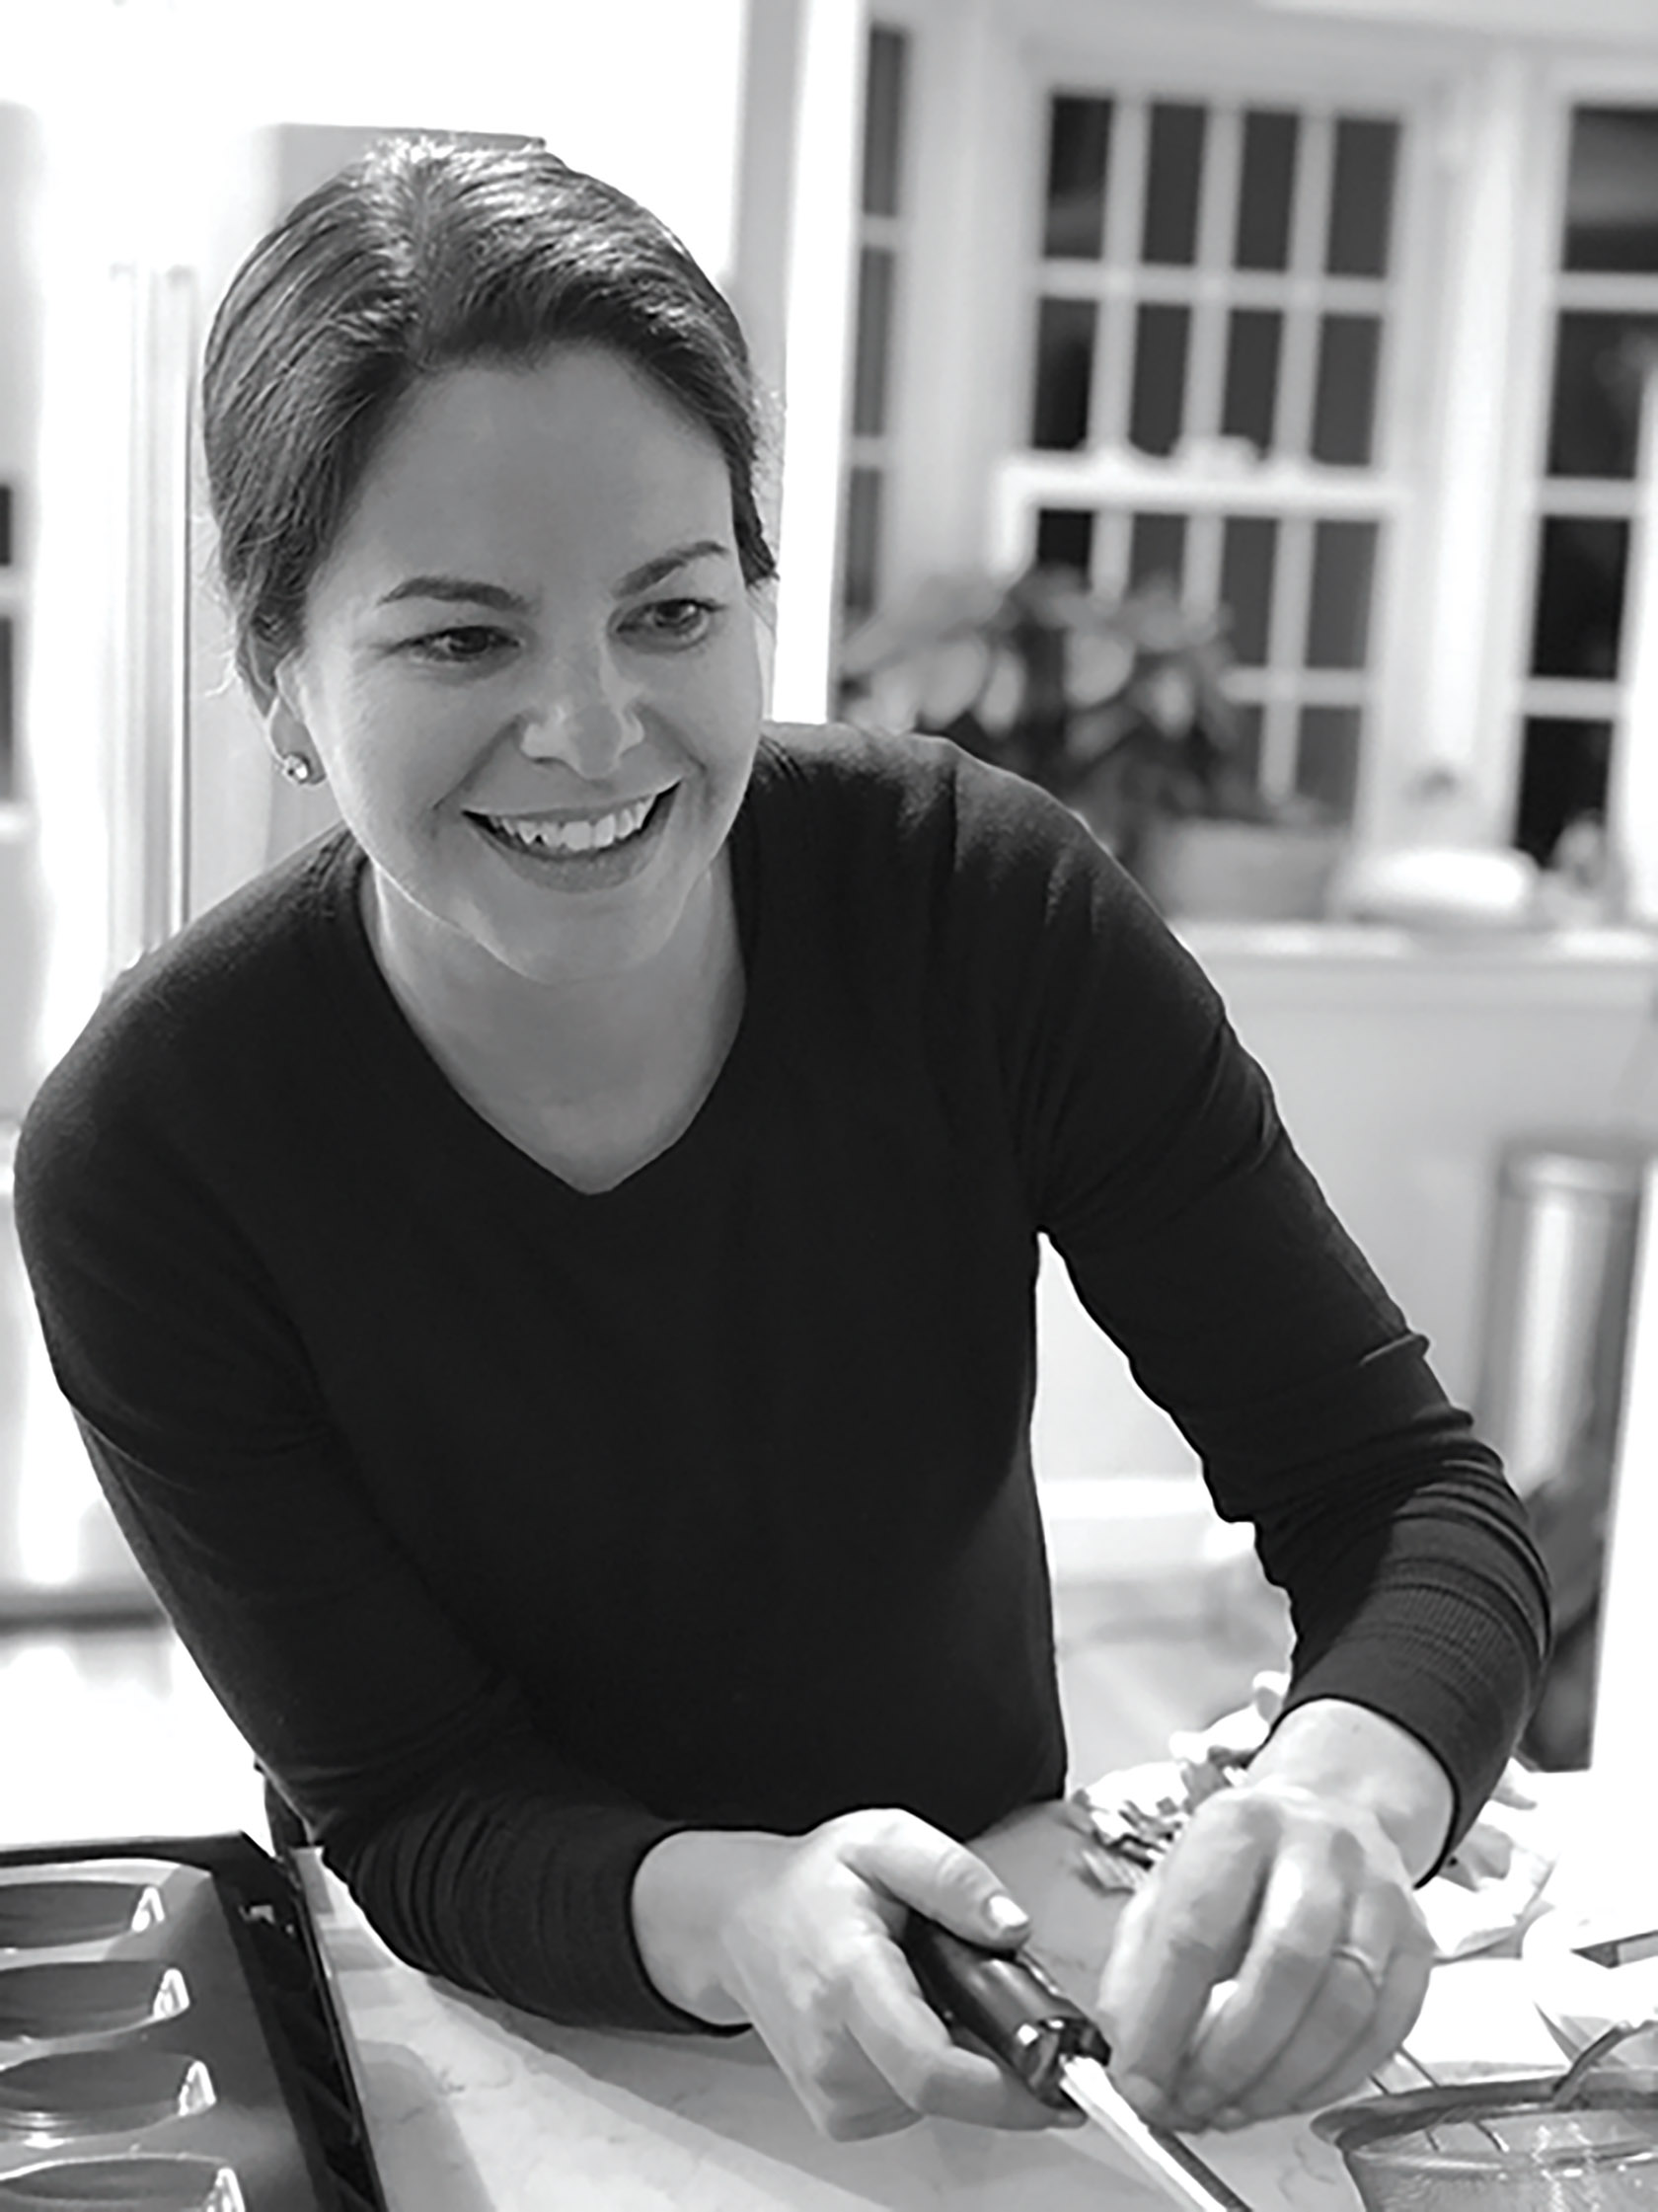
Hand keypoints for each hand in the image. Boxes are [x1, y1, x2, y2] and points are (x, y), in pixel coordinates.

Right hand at [639, 1809, 1081, 2140]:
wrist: (740, 1922)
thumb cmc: (810, 1884)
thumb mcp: (885, 1841)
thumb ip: (953, 1876)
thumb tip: (1011, 1925)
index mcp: (846, 1980)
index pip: (930, 2069)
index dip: (1006, 2090)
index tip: (1059, 2081)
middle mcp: (832, 2052)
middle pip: (948, 2091)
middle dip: (1000, 2056)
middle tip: (994, 1991)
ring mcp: (831, 2092)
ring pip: (940, 2101)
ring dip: (966, 2056)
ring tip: (938, 1988)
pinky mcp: (839, 2114)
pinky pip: (917, 2106)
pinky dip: (936, 2069)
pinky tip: (914, 2017)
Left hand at [1096, 1775, 1433, 2131]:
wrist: (1328, 1816)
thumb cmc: (1239, 1863)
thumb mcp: (1168, 1887)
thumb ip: (1139, 1968)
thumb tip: (1132, 2058)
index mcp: (1236, 1826)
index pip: (1196, 1931)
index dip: (1163, 2019)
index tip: (1140, 2081)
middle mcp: (1316, 1849)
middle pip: (1284, 1965)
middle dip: (1231, 2058)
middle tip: (1192, 2105)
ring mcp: (1378, 1893)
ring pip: (1344, 2006)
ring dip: (1281, 2080)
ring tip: (1233, 2108)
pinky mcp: (1417, 1941)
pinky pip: (1385, 2031)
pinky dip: (1331, 2081)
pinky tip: (1288, 2094)